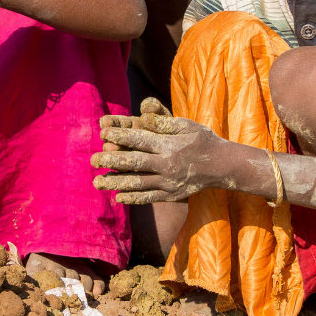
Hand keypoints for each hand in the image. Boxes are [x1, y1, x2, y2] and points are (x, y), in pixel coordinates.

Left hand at [91, 98, 228, 203]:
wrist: (223, 165)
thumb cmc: (203, 140)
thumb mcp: (186, 125)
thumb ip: (163, 123)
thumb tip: (142, 117)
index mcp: (169, 145)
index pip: (140, 140)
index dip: (120, 136)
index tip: (103, 133)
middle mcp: (167, 165)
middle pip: (134, 163)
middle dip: (111, 161)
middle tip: (92, 160)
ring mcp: (169, 182)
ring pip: (138, 183)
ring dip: (115, 183)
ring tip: (97, 183)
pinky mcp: (172, 194)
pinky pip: (149, 197)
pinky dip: (133, 198)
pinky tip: (118, 197)